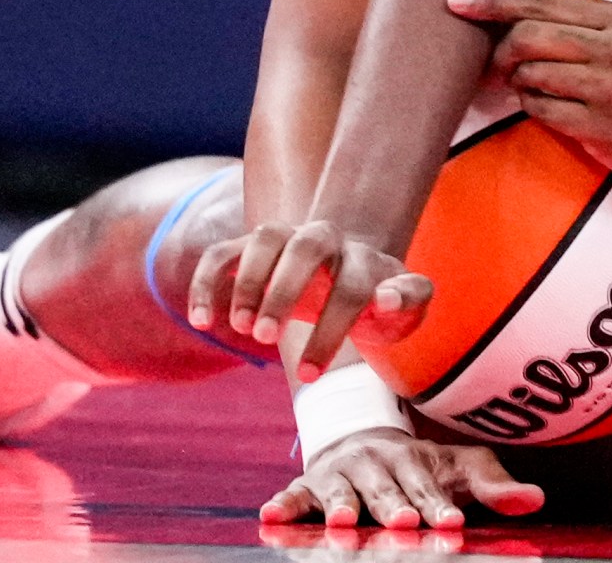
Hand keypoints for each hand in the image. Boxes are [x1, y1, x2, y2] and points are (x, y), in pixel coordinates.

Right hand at [186, 221, 431, 381]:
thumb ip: (410, 299)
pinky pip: (223, 253)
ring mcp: (289, 237)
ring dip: (248, 280)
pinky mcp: (253, 247)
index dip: (331, 331)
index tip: (310, 375)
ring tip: (239, 328)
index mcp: (366, 258)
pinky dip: (207, 281)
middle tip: (266, 338)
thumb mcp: (405, 306)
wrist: (352, 266)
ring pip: (264, 238)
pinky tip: (200, 321)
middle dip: (284, 290)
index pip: (352, 288)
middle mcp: (327, 238)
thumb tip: (388, 298)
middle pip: (306, 246)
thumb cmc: (379, 299)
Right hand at [259, 426, 543, 529]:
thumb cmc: (419, 464)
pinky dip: (283, 505)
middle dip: (395, 505)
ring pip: (341, 490)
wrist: (363, 434)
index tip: (451, 522)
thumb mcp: (459, 468)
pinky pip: (294, 494)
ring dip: (342, 505)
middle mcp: (376, 462)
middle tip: (404, 521)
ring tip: (346, 522)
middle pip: (387, 489)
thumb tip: (537, 500)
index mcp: (415, 459)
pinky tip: (272, 516)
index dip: (439, 505)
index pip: (430, 487)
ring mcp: (341, 472)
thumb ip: (494, 486)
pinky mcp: (309, 484)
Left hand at [448, 0, 611, 196]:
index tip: (456, 0)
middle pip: (529, 34)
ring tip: (534, 92)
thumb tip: (534, 20)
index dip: (494, 0)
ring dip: (519, 85)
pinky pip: (544, 111)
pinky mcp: (606, 127)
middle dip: (498, 51)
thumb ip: (599, 28)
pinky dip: (537, 110)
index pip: (545, 1)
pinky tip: (554, 113)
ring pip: (531, 73)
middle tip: (492, 70)